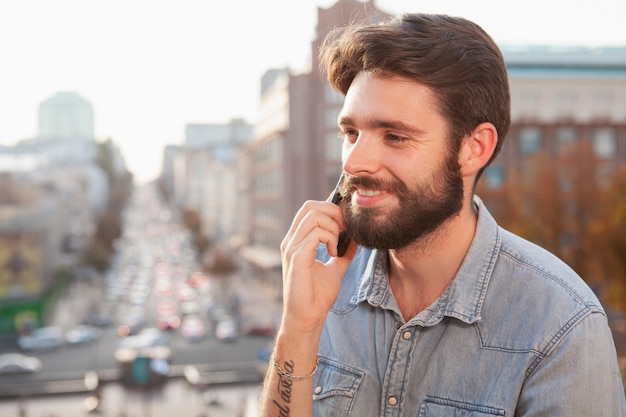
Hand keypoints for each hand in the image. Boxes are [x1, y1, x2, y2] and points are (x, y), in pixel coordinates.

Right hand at [279, 199, 355, 334]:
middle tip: (344, 230)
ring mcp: (291, 248)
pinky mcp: (296, 258)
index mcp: (296, 241)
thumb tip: (356, 239)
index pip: (309, 208)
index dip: (330, 209)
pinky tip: (332, 254)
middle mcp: (290, 241)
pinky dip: (329, 239)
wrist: (307, 318)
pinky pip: (315, 234)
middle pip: (310, 206)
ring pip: (313, 216)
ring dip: (332, 227)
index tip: (346, 224)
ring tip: (335, 246)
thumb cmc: (316, 296)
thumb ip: (343, 253)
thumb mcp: (334, 269)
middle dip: (333, 212)